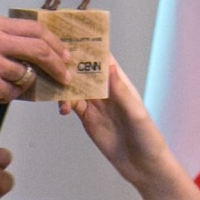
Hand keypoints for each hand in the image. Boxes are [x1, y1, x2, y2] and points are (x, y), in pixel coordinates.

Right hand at [0, 16, 70, 115]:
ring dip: (23, 84)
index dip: (54, 42)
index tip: (64, 54)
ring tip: (3, 86)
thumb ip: (1, 38)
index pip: (35, 28)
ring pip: (27, 74)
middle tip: (65, 75)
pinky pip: (13, 92)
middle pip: (40, 49)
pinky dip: (7, 95)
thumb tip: (33, 49)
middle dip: (57, 64)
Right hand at [63, 58, 170, 186]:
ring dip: (63, 84)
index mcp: (119, 82)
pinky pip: (70, 104)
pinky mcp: (86, 117)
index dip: (90, 46)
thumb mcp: (136, 113)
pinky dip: (63, 103)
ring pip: (73, 85)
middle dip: (69, 62)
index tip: (73, 34)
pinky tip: (62, 108)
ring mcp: (95, 103)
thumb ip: (120, 91)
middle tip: (53, 58)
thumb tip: (108, 66)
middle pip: (84, 69)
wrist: (141, 165)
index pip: (103, 58)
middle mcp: (105, 89)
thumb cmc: (147, 137)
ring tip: (57, 90)